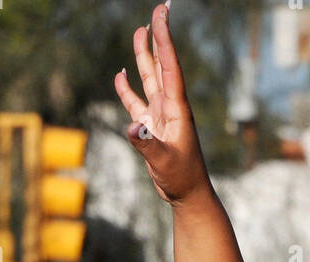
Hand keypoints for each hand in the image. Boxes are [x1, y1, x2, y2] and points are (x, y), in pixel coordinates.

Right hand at [114, 4, 209, 206]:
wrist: (188, 196)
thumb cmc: (182, 180)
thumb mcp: (165, 162)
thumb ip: (148, 144)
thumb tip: (133, 127)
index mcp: (177, 109)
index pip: (170, 67)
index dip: (164, 39)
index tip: (161, 14)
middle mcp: (170, 107)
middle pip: (161, 65)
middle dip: (158, 38)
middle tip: (157, 11)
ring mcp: (160, 116)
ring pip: (150, 79)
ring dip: (143, 56)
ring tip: (139, 32)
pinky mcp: (152, 128)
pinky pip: (137, 103)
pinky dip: (128, 89)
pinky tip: (121, 75)